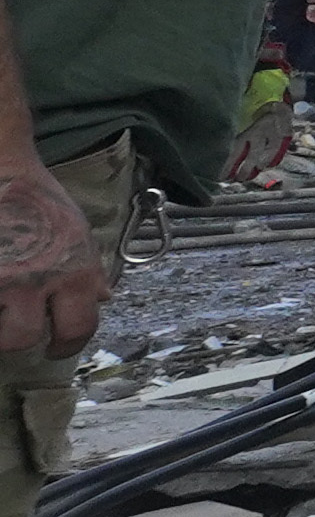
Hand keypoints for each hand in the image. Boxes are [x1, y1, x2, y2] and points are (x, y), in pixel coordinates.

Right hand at [0, 152, 105, 364]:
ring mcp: (1, 278)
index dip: (66, 346)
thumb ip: (89, 270)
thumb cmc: (40, 199)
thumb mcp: (78, 232)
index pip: (78, 328)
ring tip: (1, 309)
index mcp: (74, 271)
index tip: (56, 349)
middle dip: (18, 338)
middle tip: (14, 332)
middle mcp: (36, 279)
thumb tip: (101, 300)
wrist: (2, 167)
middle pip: (23, 338)